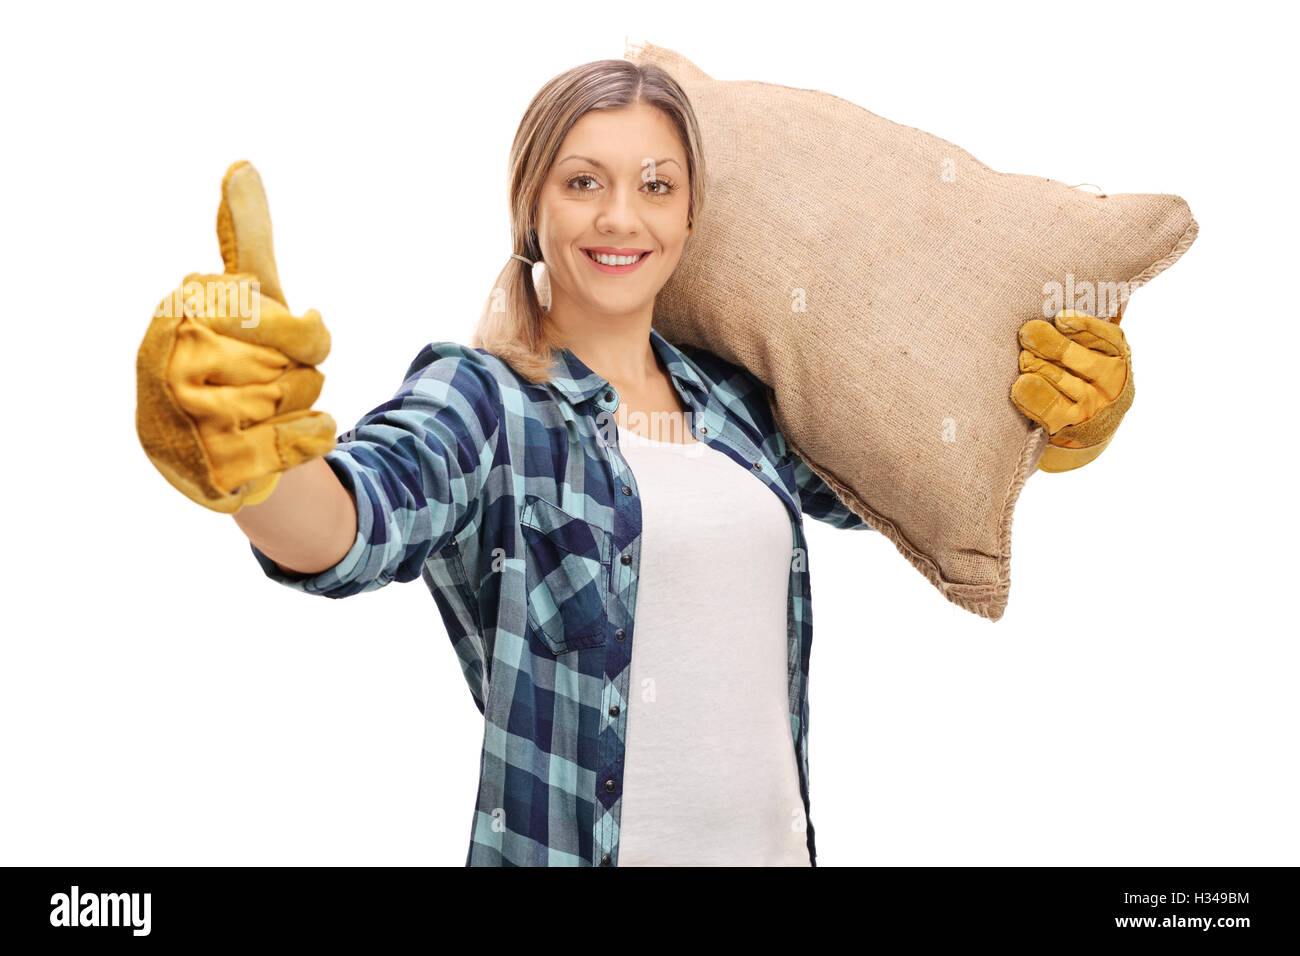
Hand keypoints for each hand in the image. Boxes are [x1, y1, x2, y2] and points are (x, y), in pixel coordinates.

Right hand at [136, 161, 336, 512]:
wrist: (205, 447)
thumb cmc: (231, 359)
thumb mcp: (245, 298)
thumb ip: (246, 237)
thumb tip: (242, 164)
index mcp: (183, 311)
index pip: (285, 324)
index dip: (306, 338)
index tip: (289, 341)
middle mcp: (170, 360)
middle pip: (295, 365)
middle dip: (299, 375)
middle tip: (265, 383)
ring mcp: (186, 415)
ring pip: (296, 401)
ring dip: (299, 407)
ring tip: (260, 411)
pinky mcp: (213, 464)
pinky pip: (301, 441)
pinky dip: (309, 438)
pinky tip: (283, 437)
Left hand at [1010, 310, 1133, 472]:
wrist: (1089, 421)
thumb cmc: (1084, 370)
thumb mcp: (1095, 346)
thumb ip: (1089, 325)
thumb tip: (1080, 297)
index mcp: (1118, 354)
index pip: (1108, 338)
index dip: (1085, 327)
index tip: (1060, 318)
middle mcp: (1110, 381)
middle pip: (1084, 362)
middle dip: (1054, 346)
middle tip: (1028, 332)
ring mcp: (1091, 405)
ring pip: (1065, 384)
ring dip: (1041, 369)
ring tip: (1023, 357)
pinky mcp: (1069, 424)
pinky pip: (1051, 410)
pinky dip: (1034, 397)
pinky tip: (1021, 384)